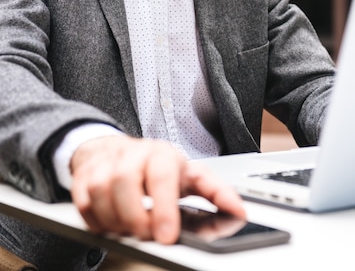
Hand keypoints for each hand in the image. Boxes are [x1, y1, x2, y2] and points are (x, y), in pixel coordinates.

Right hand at [70, 136, 245, 243]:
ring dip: (114, 219)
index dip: (163, 207)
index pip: (162, 176)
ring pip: (100, 191)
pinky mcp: (85, 177)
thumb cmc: (159, 168)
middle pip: (125, 182)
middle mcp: (133, 154)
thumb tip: (239, 211)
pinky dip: (95, 220)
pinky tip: (109, 223)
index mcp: (162, 155)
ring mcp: (106, 164)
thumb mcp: (191, 176)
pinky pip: (82, 201)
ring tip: (129, 229)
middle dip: (135, 218)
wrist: (119, 151)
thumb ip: (216, 193)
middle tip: (146, 235)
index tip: (167, 236)